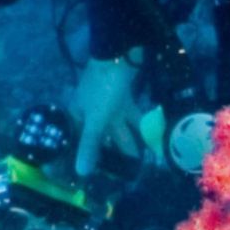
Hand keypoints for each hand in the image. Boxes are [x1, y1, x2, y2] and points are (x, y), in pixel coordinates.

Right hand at [69, 54, 142, 176]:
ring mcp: (108, 103)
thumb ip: (91, 145)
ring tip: (142, 162)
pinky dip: (139, 127)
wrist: (119, 54)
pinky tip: (151, 138)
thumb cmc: (102, 88)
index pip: (81, 142)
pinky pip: (131, 117)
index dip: (90, 157)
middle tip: (126, 173)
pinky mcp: (123, 97)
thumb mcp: (96, 120)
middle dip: (114, 153)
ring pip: (118, 128)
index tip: (102, 176)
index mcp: (77, 116)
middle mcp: (90, 111)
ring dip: (129, 142)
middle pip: (101, 136)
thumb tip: (81, 173)